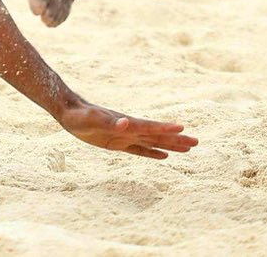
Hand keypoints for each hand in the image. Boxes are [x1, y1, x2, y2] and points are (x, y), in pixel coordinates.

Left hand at [56, 99, 197, 159]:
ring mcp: (126, 136)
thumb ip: (109, 122)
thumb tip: (126, 123)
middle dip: (176, 139)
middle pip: (158, 135)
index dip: (166, 129)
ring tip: (188, 148)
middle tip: (196, 142)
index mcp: (126, 123)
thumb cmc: (79, 116)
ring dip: (170, 145)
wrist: (70, 112)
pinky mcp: (119, 143)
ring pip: (153, 142)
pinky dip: (153, 153)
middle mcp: (130, 129)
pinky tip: (164, 155)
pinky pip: (140, 150)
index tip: (183, 128)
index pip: (150, 127)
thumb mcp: (92, 120)